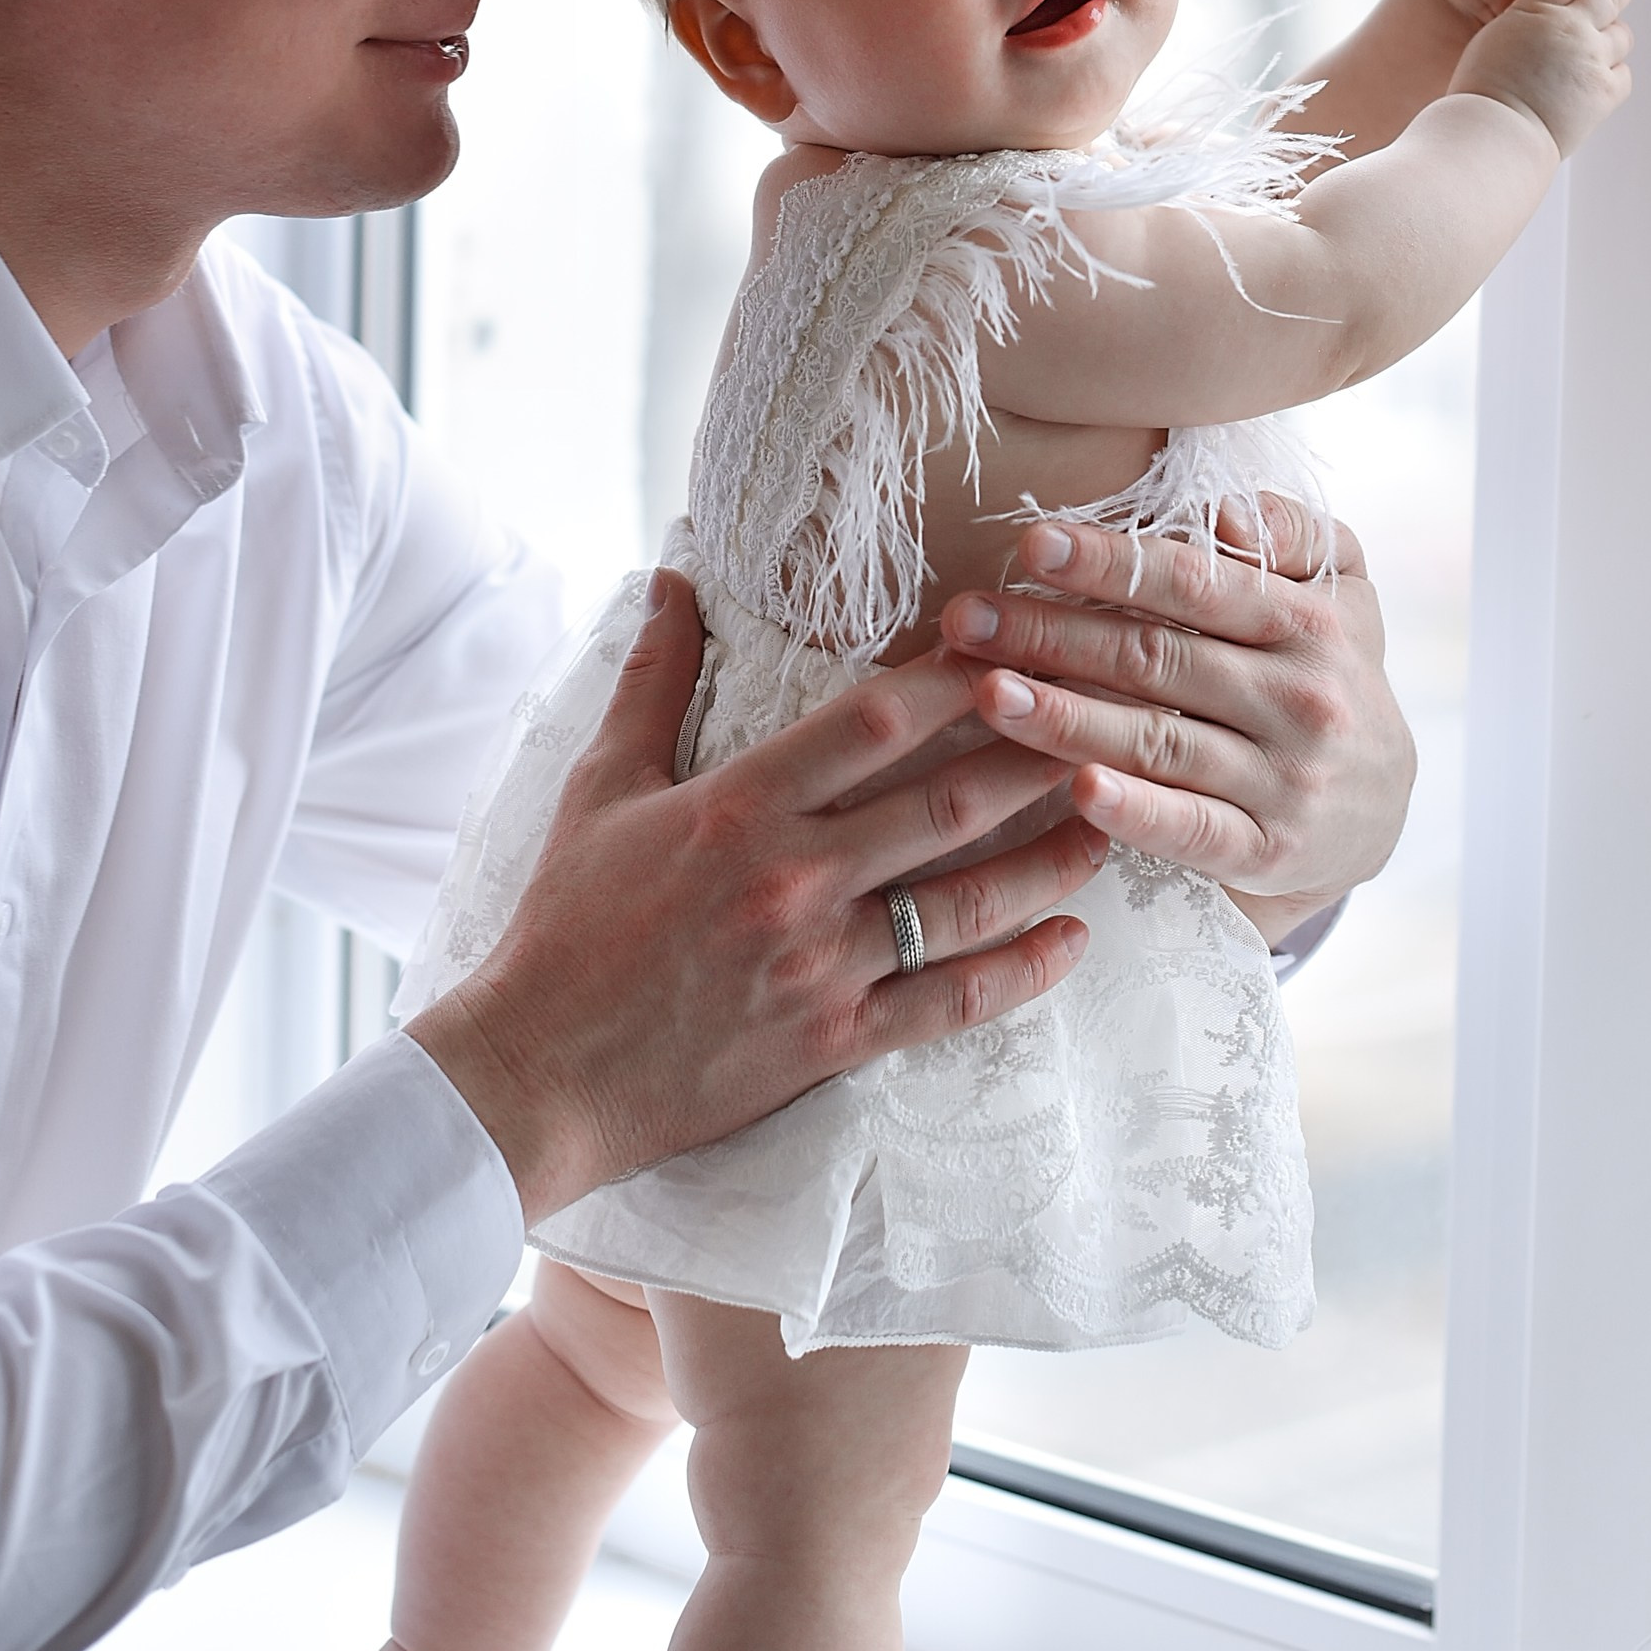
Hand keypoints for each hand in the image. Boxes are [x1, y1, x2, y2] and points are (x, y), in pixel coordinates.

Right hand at [409, 570, 1106, 1224]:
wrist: (536, 1074)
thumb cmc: (564, 925)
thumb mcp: (601, 787)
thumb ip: (652, 679)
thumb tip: (675, 576)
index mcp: (738, 805)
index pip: (873, 720)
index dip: (955, 676)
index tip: (1017, 641)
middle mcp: (791, 878)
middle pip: (945, 801)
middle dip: (1034, 753)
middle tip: (1103, 715)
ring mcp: (819, 965)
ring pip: (966, 900)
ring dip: (1050, 856)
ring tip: (1114, 816)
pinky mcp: (832, 1042)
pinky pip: (948, 1003)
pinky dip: (1020, 971)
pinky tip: (1075, 938)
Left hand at [939, 498, 1415, 939]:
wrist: (1380, 809)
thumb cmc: (1326, 674)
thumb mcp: (1340, 591)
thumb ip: (1288, 534)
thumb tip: (1224, 513)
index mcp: (1309, 621)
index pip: (1194, 583)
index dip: (1112, 564)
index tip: (1032, 547)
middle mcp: (1301, 697)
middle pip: (1157, 658)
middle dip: (1054, 634)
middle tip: (967, 619)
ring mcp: (1286, 779)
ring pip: (1159, 741)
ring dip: (1066, 718)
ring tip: (988, 693)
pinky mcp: (1267, 851)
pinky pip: (1193, 829)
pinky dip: (1136, 811)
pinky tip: (1077, 790)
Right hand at [1448, 0, 1634, 156]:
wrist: (1494, 136)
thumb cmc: (1483, 92)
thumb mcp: (1496, 36)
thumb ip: (1528, 17)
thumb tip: (1551, 11)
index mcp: (1536, 8)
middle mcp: (1570, 27)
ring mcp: (1592, 58)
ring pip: (1622, 32)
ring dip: (1611, 35)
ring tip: (1594, 47)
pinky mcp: (1605, 90)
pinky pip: (1623, 71)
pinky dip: (1612, 73)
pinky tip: (1593, 79)